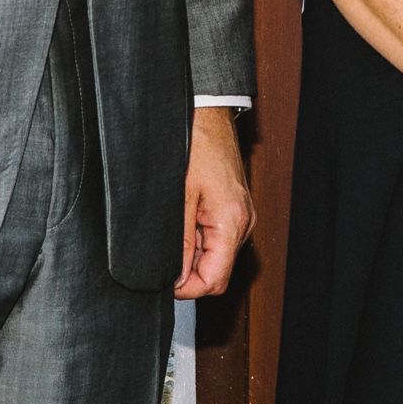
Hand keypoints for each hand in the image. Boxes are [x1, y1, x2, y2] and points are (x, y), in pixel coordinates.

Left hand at [175, 107, 251, 300]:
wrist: (207, 114)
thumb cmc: (195, 146)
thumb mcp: (179, 197)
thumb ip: (179, 242)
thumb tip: (175, 278)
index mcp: (232, 222)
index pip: (214, 281)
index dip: (186, 288)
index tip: (162, 280)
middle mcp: (242, 223)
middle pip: (215, 272)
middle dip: (186, 271)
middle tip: (160, 252)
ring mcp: (239, 216)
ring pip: (213, 256)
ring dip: (189, 253)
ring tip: (169, 227)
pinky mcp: (232, 209)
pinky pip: (214, 238)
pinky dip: (194, 238)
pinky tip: (179, 219)